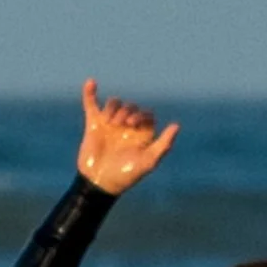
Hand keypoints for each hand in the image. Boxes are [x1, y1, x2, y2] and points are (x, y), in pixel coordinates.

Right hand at [76, 79, 178, 195]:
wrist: (99, 183)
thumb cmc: (125, 176)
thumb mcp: (148, 162)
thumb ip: (163, 145)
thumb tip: (176, 125)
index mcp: (141, 134)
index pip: (146, 114)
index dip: (141, 115)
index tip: (133, 124)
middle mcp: (126, 127)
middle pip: (130, 107)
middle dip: (127, 112)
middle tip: (122, 125)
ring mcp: (109, 125)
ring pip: (114, 104)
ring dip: (113, 109)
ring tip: (109, 123)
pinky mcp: (94, 125)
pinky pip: (91, 105)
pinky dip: (90, 94)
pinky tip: (91, 82)